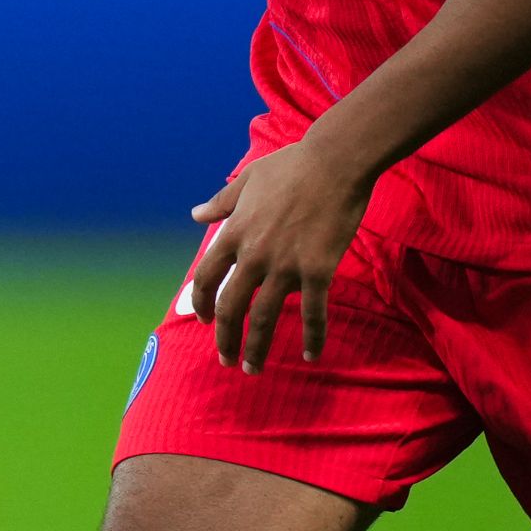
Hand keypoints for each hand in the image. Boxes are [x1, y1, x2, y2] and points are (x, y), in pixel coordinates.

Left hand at [186, 134, 378, 371]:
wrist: (336, 161)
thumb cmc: (293, 166)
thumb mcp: (248, 180)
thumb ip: (221, 202)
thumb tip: (195, 214)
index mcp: (234, 233)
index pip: (205, 277)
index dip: (201, 303)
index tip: (204, 321)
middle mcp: (253, 254)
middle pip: (229, 307)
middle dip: (225, 339)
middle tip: (226, 360)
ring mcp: (285, 265)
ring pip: (263, 318)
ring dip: (256, 348)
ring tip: (253, 369)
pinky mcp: (317, 271)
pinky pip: (313, 314)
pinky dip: (312, 338)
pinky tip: (311, 355)